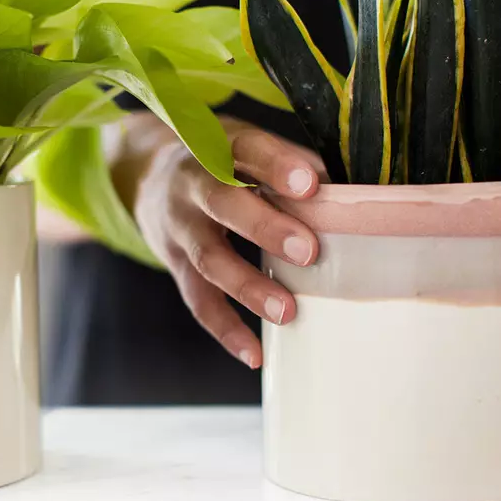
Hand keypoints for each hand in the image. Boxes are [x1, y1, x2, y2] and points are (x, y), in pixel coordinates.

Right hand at [133, 119, 321, 368]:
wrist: (146, 174)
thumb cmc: (223, 162)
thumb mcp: (249, 147)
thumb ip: (295, 167)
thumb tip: (355, 197)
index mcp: (219, 146)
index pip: (246, 149)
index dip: (276, 165)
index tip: (310, 185)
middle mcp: (192, 183)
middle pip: (222, 203)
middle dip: (264, 227)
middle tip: (308, 250)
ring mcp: (180, 226)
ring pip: (207, 257)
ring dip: (247, 286)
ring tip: (287, 311)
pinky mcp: (174, 263)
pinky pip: (197, 299)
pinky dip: (225, 329)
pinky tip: (255, 354)